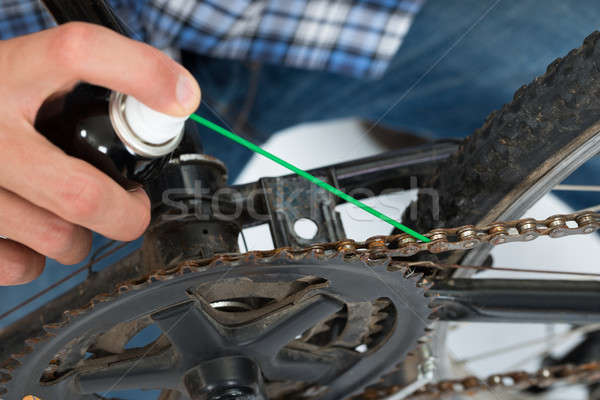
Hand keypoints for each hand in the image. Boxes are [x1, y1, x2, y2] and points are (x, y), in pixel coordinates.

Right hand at [0, 22, 200, 284]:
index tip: (182, 98)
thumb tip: (172, 101)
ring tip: (68, 211)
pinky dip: (37, 257)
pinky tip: (29, 229)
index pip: (78, 52)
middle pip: (82, 195)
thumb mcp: (27, 72)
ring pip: (56, 237)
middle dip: (126, 213)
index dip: (141, 73)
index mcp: (8, 74)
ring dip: (79, 235)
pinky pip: (21, 265)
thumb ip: (87, 77)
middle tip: (134, 205)